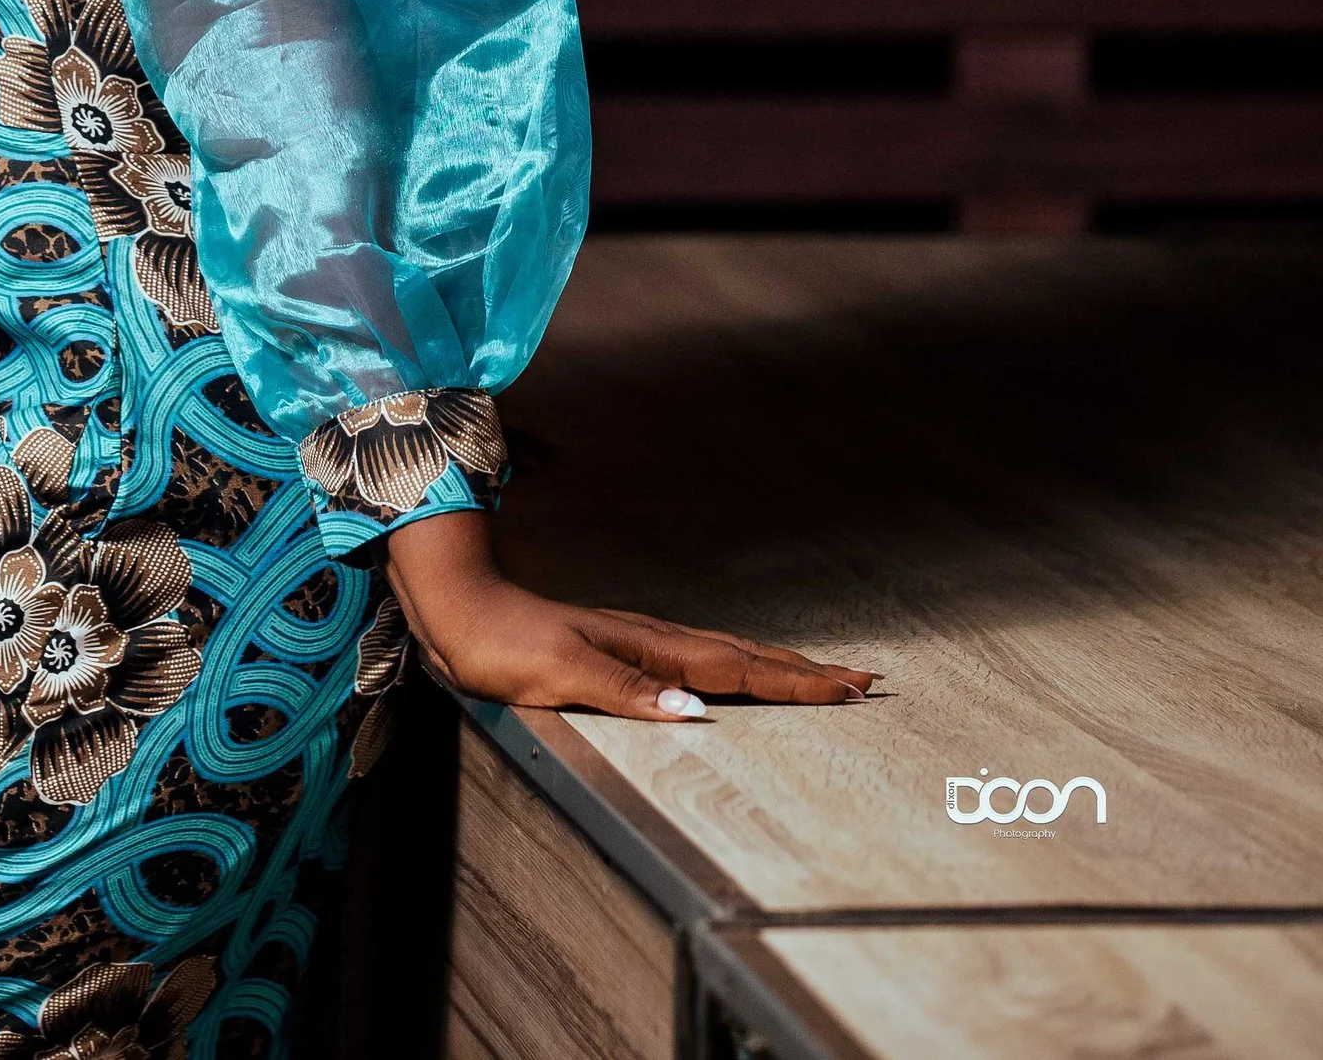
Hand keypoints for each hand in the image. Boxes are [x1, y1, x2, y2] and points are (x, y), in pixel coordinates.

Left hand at [383, 509, 877, 722]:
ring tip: (821, 675)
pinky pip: (696, 659)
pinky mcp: (620, 650)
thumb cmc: (501, 644)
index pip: (738, 669)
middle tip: (865, 681)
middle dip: (805, 671)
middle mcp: (652, 641)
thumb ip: (627, 693)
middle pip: (746, 657)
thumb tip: (696, 712)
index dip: (795, 681)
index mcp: (648, 648)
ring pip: (725, 655)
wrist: (457, 609)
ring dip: (776, 666)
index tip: (851, 686)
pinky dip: (732, 666)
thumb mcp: (558, 674)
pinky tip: (735, 675)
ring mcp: (638, 642)